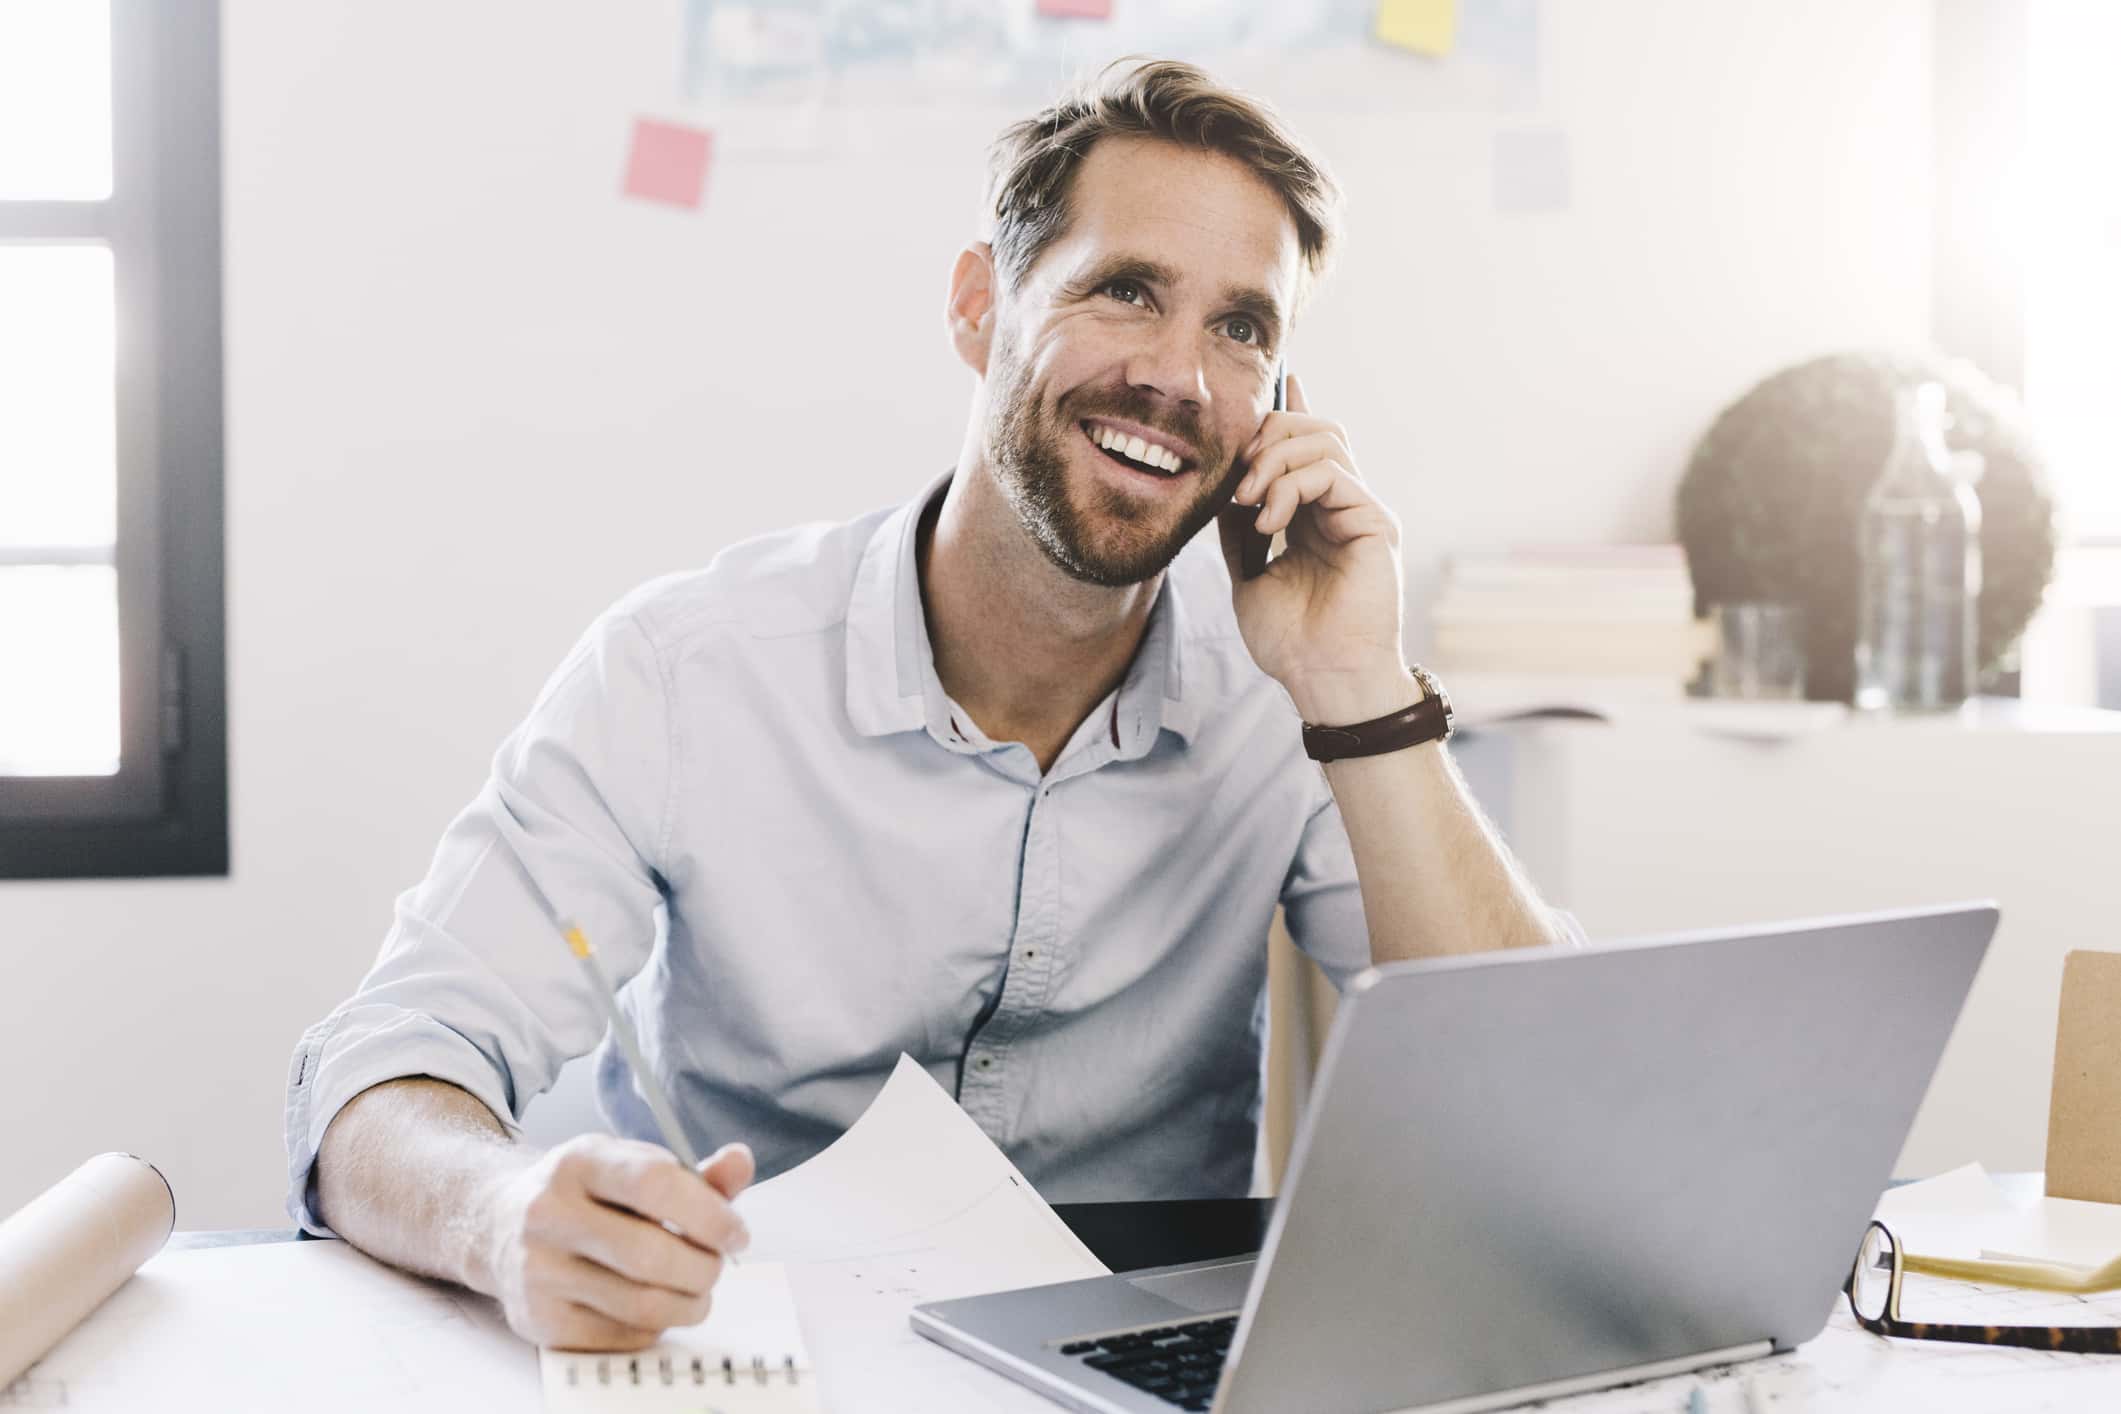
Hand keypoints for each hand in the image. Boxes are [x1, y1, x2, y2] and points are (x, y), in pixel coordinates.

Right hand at [475, 1135, 754, 1349]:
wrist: (500, 1225)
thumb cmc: (587, 1195)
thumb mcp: (631, 1167)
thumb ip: (692, 1174)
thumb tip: (741, 1162)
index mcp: (579, 1162)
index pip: (654, 1184)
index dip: (710, 1213)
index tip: (737, 1234)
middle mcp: (549, 1214)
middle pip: (651, 1254)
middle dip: (704, 1267)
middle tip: (717, 1266)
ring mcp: (539, 1271)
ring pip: (641, 1303)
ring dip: (690, 1303)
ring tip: (696, 1290)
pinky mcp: (539, 1320)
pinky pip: (621, 1335)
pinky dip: (655, 1326)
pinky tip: (655, 1305)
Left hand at [1215, 374, 1411, 722]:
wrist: (1322, 681)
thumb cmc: (1291, 641)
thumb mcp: (1248, 572)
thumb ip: (1241, 526)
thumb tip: (1225, 485)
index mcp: (1318, 514)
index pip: (1308, 446)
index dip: (1290, 412)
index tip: (1273, 383)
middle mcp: (1346, 505)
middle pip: (1317, 430)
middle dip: (1268, 437)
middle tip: (1237, 479)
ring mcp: (1364, 511)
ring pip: (1327, 440)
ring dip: (1275, 460)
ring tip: (1249, 503)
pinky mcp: (1377, 523)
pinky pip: (1334, 473)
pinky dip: (1292, 486)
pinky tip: (1270, 521)